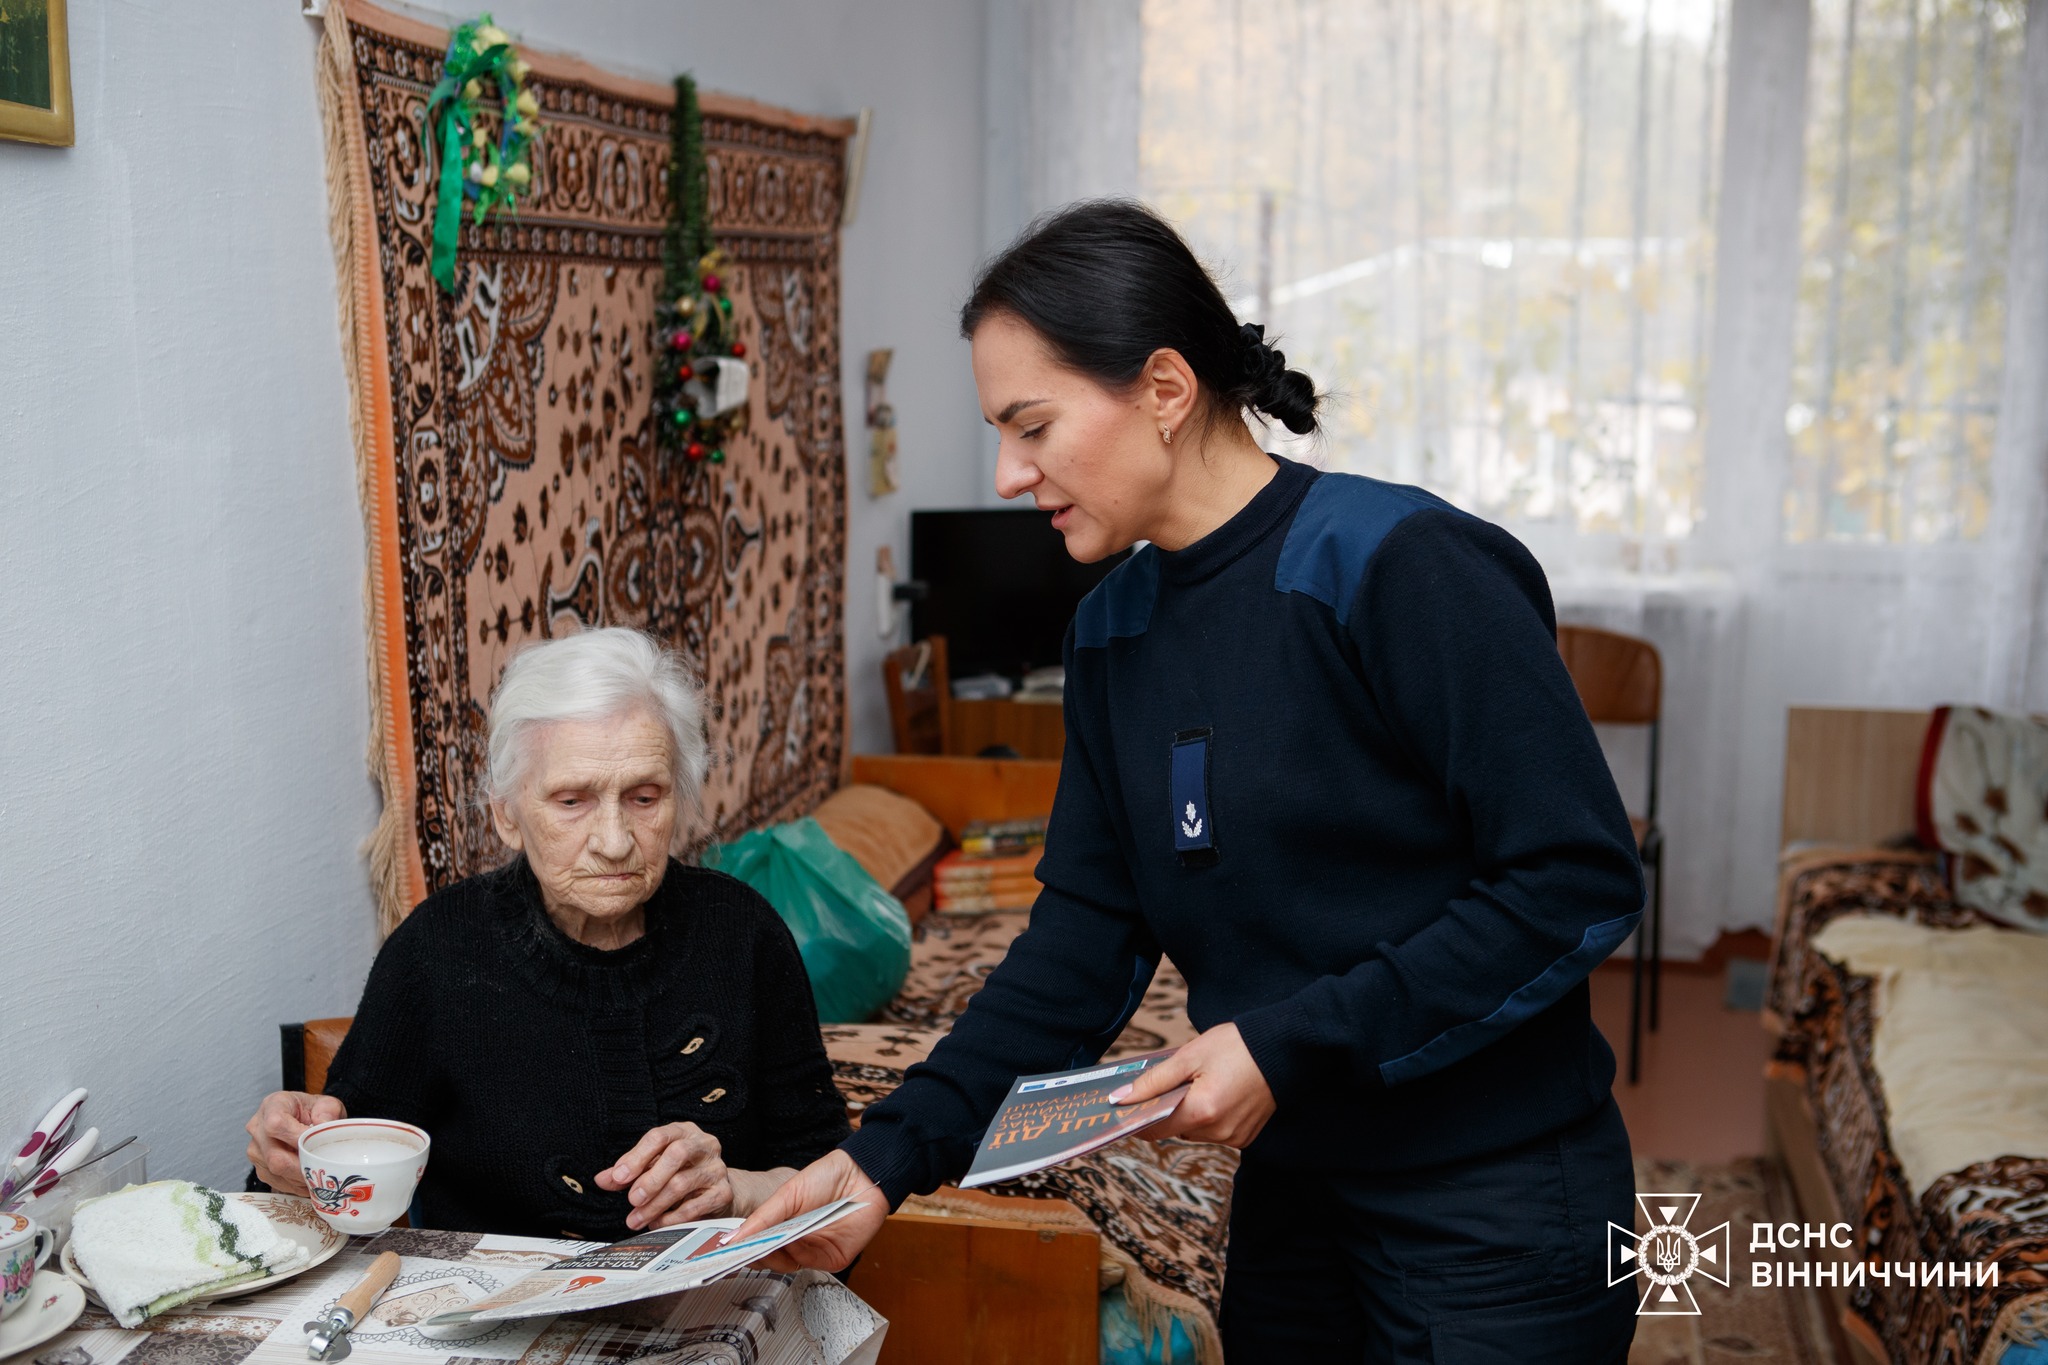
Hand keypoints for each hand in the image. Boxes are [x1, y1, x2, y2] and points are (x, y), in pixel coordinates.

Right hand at [245, 1091, 346, 1195]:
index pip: (276, 1124)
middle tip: (323, 1167)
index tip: (315, 1143)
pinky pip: (277, 1182)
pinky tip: (309, 1176)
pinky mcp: (260, 1167)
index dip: (297, 1138)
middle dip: (302, 1165)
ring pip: (276, 1172)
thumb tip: (323, 1125)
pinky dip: (296, 1183)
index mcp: (273, 1105)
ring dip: (301, 1177)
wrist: (303, 1118)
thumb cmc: (313, 1110)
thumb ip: (328, 1111)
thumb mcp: (326, 1104)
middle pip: (275, 1156)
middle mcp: (258, 1128)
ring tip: (319, 1172)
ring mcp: (256, 1150)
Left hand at [597, 1123, 732, 1228]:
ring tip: (637, 1218)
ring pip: (683, 1183)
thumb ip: (628, 1172)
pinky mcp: (723, 1192)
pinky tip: (657, 1223)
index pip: (659, 1136)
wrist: (717, 1191)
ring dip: (655, 1205)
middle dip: (650, 1179)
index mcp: (684, 1132)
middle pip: (676, 1154)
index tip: (618, 1177)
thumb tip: (602, 1179)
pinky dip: (672, 1218)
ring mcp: (716, 1168)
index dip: (636, 1157)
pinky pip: (695, 1207)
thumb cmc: (680, 1173)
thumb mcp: (653, 1166)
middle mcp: (704, 1145)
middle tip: (632, 1199)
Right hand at [713, 1149, 886, 1272]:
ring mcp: (813, 1251)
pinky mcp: (831, 1259)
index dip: (741, 1249)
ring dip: (774, 1255)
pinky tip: (791, 1242)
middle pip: (768, 1258)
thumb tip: (734, 1237)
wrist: (862, 1174)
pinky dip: (796, 1255)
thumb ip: (762, 1217)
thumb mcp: (787, 1194)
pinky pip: (807, 1264)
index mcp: (783, 1225)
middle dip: (754, 1254)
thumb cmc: (826, 1178)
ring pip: (785, 1265)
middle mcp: (797, 1241)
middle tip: (740, 1252)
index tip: (724, 1251)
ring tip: (764, 1244)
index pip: (757, 1244)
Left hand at [1109, 1022, 1275, 1147]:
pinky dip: (1209, 1116)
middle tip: (1171, 1081)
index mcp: (1202, 1111)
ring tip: (1200, 1083)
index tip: (1127, 1105)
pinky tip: (1218, 1092)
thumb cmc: (1236, 1046)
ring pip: (1193, 1132)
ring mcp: (1234, 1137)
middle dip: (1167, 1108)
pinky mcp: (1245, 1136)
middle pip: (1174, 1130)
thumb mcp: (1189, 1056)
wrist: (1282, 1047)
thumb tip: (1121, 1099)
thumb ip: (1153, 1081)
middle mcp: (1218, 1131)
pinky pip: (1214, 1132)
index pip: (1154, 1128)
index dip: (1137, 1117)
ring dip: (1189, 1112)